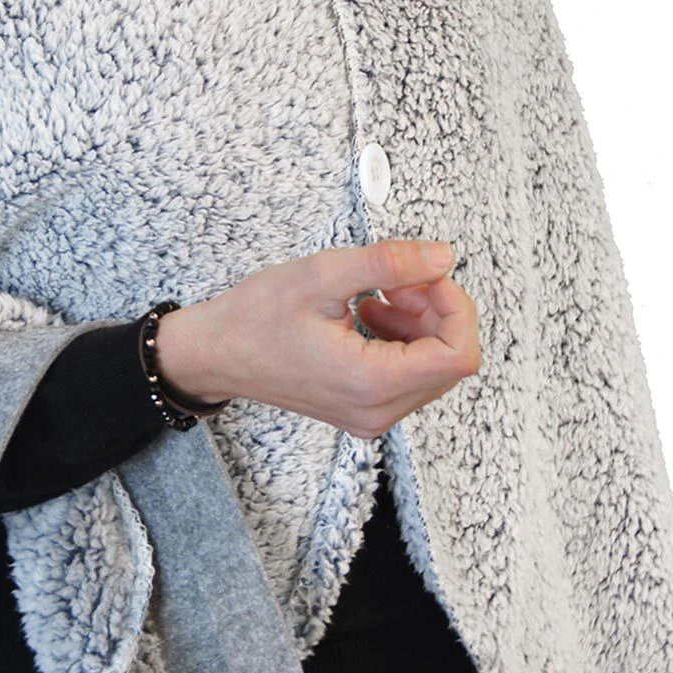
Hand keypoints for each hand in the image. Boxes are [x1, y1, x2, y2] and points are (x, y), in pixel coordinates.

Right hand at [156, 239, 479, 438]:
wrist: (214, 354)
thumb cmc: (255, 318)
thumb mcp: (322, 275)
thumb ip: (389, 263)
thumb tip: (442, 257)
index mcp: (370, 383)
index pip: (457, 354)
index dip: (454, 305)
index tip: (424, 274)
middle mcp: (377, 411)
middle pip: (450, 362)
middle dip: (436, 310)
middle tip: (397, 280)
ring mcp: (371, 416)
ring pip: (433, 368)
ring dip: (420, 322)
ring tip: (378, 294)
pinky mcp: (364, 409)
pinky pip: (410, 376)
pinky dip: (403, 339)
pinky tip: (370, 313)